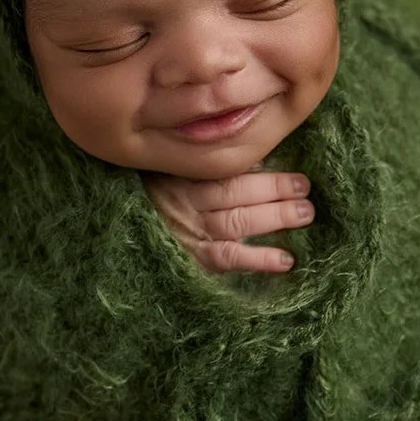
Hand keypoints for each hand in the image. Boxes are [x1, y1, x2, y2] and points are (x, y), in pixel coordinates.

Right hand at [144, 170, 314, 272]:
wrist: (113, 227)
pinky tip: (285, 261)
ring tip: (304, 214)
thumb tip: (257, 159)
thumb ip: (202, 163)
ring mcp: (189, 232)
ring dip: (274, 218)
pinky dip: (258, 259)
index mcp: (183, 175)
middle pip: (236, 194)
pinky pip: (228, 258)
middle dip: (275, 191)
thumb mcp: (168, 170)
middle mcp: (186, 202)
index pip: (228, 171)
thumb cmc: (149, 196)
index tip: (294, 172)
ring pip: (236, 221)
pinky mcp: (191, 259)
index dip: (264, 172)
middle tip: (306, 191)